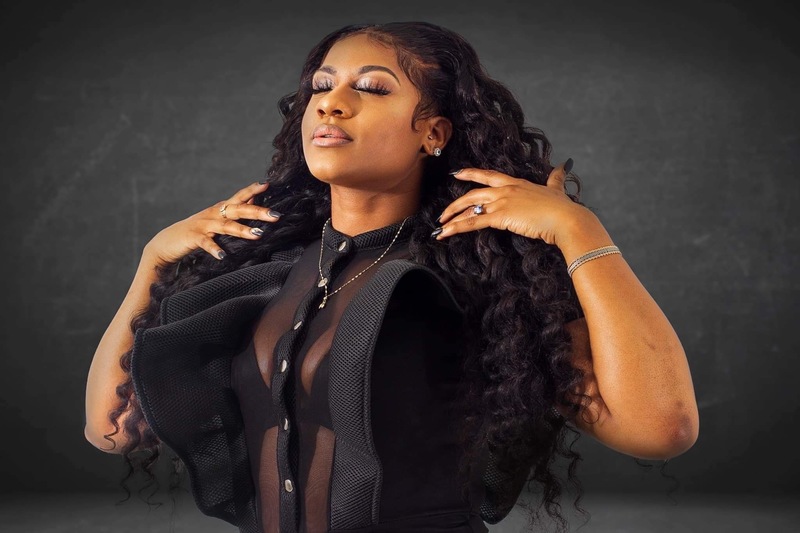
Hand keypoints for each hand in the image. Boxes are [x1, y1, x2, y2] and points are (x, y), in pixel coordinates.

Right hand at [143, 181, 281, 265]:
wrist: (167, 243)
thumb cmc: (197, 232)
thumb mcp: (217, 221)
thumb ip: (234, 212)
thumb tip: (254, 202)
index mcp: (220, 209)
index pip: (239, 197)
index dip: (252, 190)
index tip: (268, 183)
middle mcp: (213, 214)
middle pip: (238, 210)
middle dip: (257, 212)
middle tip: (276, 215)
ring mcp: (203, 225)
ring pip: (226, 226)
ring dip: (242, 230)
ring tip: (258, 235)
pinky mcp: (193, 238)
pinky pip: (206, 243)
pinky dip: (214, 249)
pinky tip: (223, 256)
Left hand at [433, 160, 592, 246]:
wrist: (566, 219)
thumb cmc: (563, 208)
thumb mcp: (557, 189)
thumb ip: (556, 178)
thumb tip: (563, 166)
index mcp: (517, 183)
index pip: (489, 176)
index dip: (471, 174)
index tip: (457, 174)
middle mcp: (506, 190)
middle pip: (473, 193)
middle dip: (455, 204)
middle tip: (443, 213)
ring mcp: (502, 202)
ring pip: (469, 208)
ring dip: (452, 217)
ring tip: (440, 227)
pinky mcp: (500, 217)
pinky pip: (472, 222)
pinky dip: (456, 227)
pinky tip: (445, 233)